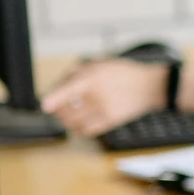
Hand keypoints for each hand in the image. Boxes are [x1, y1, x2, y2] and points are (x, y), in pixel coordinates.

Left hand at [41, 57, 167, 137]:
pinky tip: (82, 121)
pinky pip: (86, 130)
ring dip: (67, 120)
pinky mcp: (110, 121)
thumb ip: (75, 73)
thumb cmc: (122, 73)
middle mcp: (98, 94)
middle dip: (59, 109)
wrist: (148, 86)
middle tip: (59, 106)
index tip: (45, 105)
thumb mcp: (99, 63)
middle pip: (67, 108)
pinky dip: (79, 128)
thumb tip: (56, 88)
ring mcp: (104, 109)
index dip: (55, 98)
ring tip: (71, 114)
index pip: (69, 89)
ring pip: (74, 122)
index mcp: (93, 77)